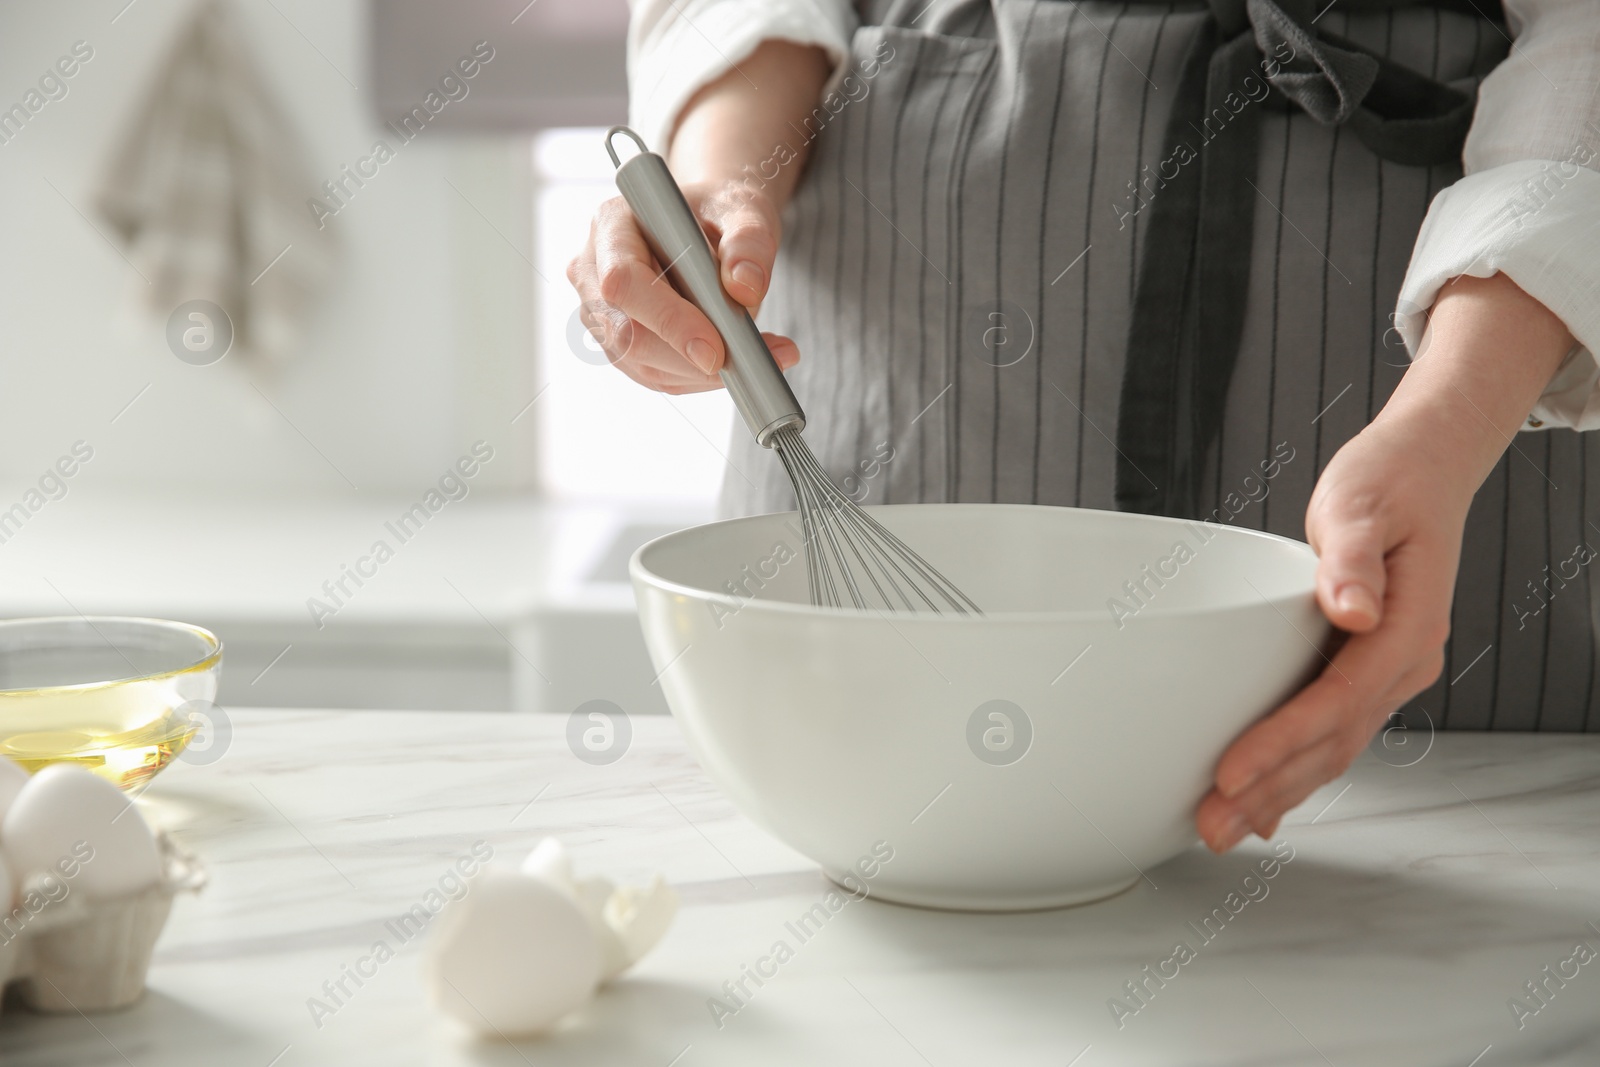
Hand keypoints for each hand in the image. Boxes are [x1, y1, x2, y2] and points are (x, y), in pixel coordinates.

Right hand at [566, 180, 799, 393]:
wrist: (708, 223)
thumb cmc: (718, 210)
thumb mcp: (743, 209)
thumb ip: (748, 242)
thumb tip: (745, 287)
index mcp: (612, 226)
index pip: (624, 282)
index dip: (667, 320)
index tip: (715, 350)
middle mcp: (594, 271)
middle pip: (626, 335)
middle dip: (689, 359)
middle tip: (752, 361)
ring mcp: (601, 313)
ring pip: (641, 364)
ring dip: (701, 373)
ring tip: (763, 357)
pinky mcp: (620, 344)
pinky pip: (656, 375)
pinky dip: (700, 377)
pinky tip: (738, 361)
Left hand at [1195, 423, 1467, 850]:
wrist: (1422, 471)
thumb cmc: (1388, 482)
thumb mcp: (1363, 504)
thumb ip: (1354, 558)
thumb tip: (1352, 609)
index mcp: (1406, 629)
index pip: (1336, 701)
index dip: (1281, 741)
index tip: (1231, 771)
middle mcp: (1402, 663)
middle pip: (1332, 743)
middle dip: (1270, 790)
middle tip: (1211, 827)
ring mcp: (1386, 673)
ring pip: (1331, 750)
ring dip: (1277, 794)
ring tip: (1222, 830)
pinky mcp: (1363, 671)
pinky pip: (1329, 734)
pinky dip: (1294, 772)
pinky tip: (1260, 805)